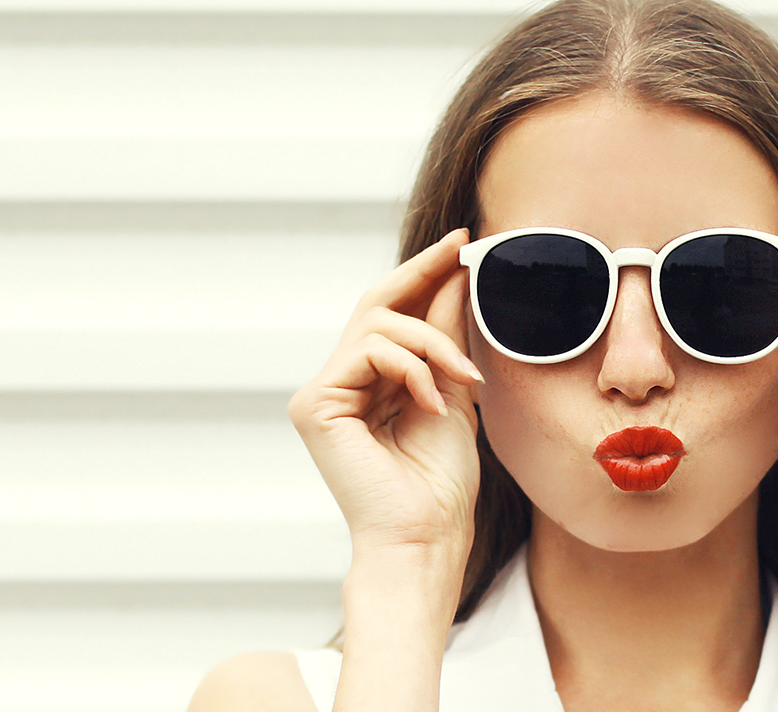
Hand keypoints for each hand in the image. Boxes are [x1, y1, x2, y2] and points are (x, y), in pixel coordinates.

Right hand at [287, 228, 484, 554]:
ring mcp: (322, 392)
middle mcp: (339, 381)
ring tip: (463, 380)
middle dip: (423, 272)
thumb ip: (445, 335)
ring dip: (433, 343)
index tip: (462, 242)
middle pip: (376, 303)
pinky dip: (412, 368)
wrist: (426, 534)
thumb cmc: (440, 481)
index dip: (423, 273)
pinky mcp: (313, 404)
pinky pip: (368, 350)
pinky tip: (432, 404)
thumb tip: (454, 275)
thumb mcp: (453, 390)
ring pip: (378, 323)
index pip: (391, 313)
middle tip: (463, 250)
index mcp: (370, 381)